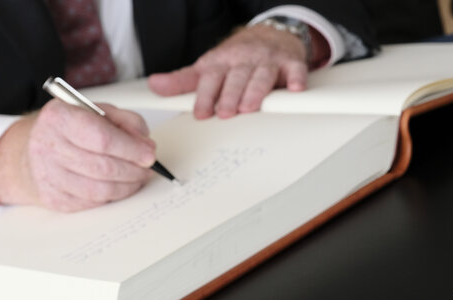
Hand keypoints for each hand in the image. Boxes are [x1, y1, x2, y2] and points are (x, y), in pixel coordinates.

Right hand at [0, 100, 155, 211]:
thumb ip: (125, 122)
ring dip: (127, 186)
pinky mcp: (53, 199)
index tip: (149, 154)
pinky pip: (93, 203)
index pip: (102, 138)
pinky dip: (113, 196)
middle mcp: (48, 145)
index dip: (131, 149)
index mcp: (59, 117)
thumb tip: (145, 145)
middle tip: (148, 168)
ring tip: (137, 177)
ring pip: (100, 190)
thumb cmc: (68, 131)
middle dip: (134, 170)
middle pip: (103, 167)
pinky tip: (119, 186)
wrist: (29, 153)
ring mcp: (48, 175)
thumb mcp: (96, 112)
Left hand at [147, 24, 310, 118]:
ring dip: (256, 91)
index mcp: (222, 61)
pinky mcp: (290, 63)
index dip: (205, 96)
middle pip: (236, 78)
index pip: (211, 78)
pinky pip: (295, 70)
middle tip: (225, 112)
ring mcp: (267, 61)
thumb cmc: (238, 57)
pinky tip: (295, 89)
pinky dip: (296, 79)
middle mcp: (244, 60)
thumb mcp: (208, 67)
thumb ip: (183, 81)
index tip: (202, 112)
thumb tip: (155, 86)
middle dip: (230, 96)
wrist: (271, 34)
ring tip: (249, 107)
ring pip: (262, 76)